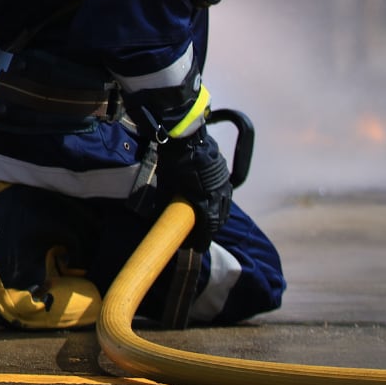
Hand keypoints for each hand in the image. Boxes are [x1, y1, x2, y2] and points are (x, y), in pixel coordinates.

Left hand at [159, 128, 232, 247]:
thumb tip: (160, 216)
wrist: (186, 138)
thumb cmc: (173, 163)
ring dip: (218, 216)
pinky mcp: (224, 174)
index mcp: (207, 199)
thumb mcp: (167, 185)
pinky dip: (220, 203)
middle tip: (200, 236)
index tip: (197, 246)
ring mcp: (224, 183)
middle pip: (220, 218)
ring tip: (207, 223)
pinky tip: (213, 204)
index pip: (209, 226)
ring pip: (225, 206)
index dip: (203, 239)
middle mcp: (220, 194)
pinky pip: (225, 194)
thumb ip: (166, 202)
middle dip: (211, 229)